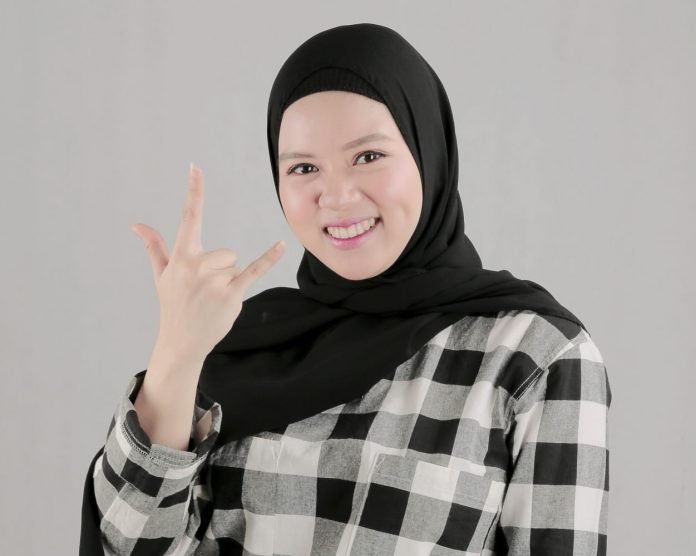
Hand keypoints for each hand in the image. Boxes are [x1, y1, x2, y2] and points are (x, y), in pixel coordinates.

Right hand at [131, 162, 284, 362]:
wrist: (181, 342)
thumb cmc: (173, 306)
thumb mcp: (162, 275)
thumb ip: (154, 247)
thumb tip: (137, 225)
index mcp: (181, 257)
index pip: (189, 217)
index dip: (194, 192)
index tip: (196, 168)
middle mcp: (196, 266)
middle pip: (226, 252)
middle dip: (220, 270)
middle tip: (205, 292)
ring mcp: (215, 280)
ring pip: (235, 265)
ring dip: (228, 281)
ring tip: (212, 300)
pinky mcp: (232, 294)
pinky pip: (254, 271)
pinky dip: (269, 259)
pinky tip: (281, 246)